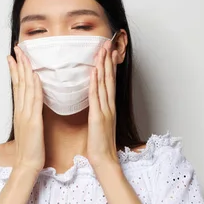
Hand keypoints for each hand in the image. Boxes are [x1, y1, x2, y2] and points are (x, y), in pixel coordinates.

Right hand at [7, 46, 44, 175]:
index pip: (17, 86)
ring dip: (25, 69)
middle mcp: (21, 110)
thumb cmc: (29, 150)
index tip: (13, 58)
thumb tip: (31, 107)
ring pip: (25, 87)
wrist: (27, 164)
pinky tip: (35, 75)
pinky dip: (35, 86)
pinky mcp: (33, 121)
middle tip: (16, 49)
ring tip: (23, 55)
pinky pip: (35, 100)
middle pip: (19, 82)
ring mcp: (26, 115)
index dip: (16, 70)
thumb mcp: (28, 129)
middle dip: (18, 64)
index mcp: (20, 112)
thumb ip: (28, 116)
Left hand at [87, 39, 119, 168]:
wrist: (104, 160)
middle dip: (108, 60)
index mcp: (108, 107)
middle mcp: (109, 106)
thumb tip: (94, 101)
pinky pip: (96, 96)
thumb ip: (98, 111)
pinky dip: (96, 82)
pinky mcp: (98, 116)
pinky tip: (94, 71)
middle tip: (107, 44)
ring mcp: (105, 110)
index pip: (110, 82)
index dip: (109, 66)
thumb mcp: (99, 124)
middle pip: (109, 79)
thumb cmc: (100, 145)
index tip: (109, 52)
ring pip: (104, 84)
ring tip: (102, 50)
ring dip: (103, 65)